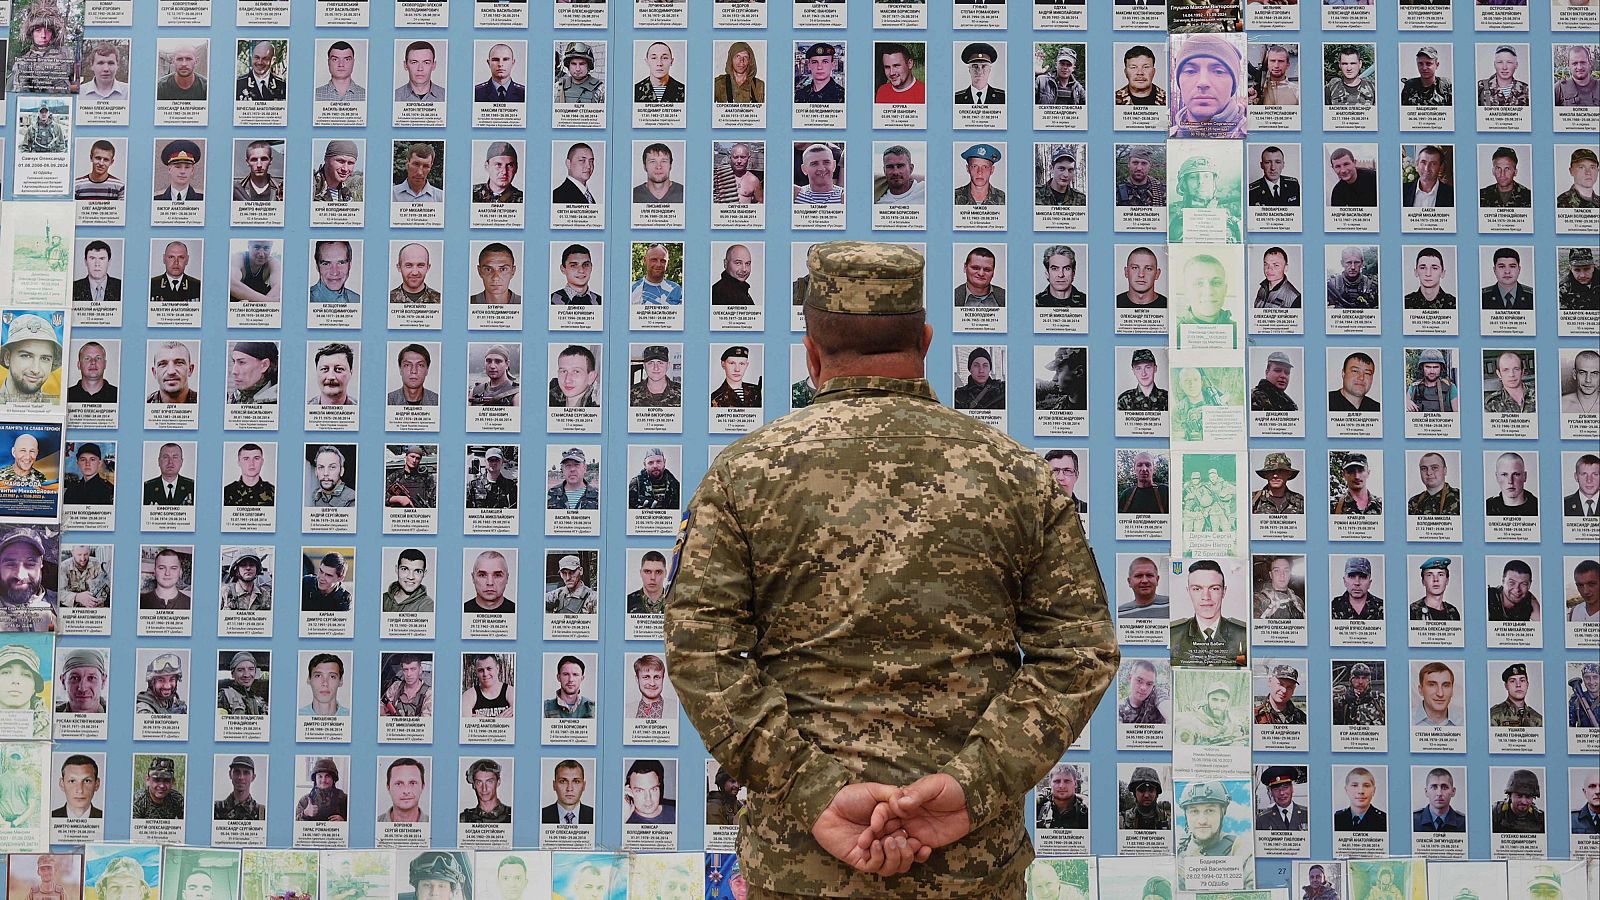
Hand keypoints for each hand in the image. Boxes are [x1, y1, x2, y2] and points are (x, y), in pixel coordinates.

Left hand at [812, 783, 929, 874]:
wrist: (827, 806)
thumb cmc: (850, 797)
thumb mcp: (876, 791)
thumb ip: (894, 795)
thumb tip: (907, 806)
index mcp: (893, 827)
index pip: (912, 842)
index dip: (919, 845)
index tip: (923, 842)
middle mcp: (885, 841)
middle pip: (905, 857)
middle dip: (908, 852)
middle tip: (903, 840)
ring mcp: (873, 852)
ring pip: (893, 866)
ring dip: (895, 856)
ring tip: (889, 841)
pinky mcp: (860, 859)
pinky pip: (875, 867)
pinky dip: (879, 857)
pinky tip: (875, 844)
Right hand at [882, 773, 972, 851]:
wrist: (971, 800)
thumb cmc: (951, 786)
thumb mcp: (934, 786)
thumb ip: (918, 793)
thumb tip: (901, 801)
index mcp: (902, 801)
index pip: (883, 810)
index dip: (877, 818)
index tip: (875, 826)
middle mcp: (904, 817)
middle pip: (886, 830)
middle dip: (880, 839)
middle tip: (879, 846)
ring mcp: (915, 831)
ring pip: (898, 845)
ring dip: (898, 850)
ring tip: (906, 849)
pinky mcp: (926, 842)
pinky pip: (917, 853)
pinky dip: (918, 855)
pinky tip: (925, 850)